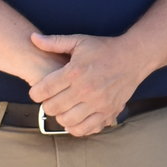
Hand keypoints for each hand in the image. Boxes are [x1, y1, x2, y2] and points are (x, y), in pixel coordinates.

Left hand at [25, 32, 150, 135]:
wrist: (133, 57)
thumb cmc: (104, 48)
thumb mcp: (79, 41)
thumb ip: (54, 42)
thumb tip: (32, 37)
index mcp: (75, 72)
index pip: (44, 90)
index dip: (35, 93)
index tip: (38, 91)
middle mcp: (86, 89)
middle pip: (53, 108)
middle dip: (47, 105)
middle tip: (50, 100)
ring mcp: (98, 103)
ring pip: (67, 121)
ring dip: (60, 116)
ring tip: (63, 108)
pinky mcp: (108, 112)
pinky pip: (85, 128)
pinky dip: (76, 127)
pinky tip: (75, 118)